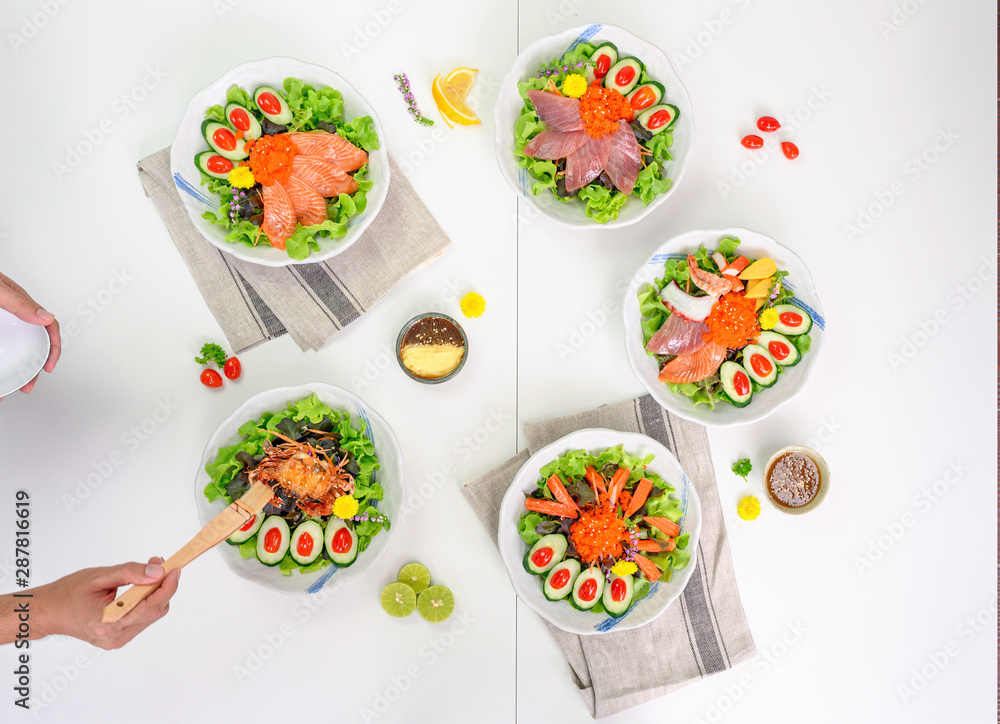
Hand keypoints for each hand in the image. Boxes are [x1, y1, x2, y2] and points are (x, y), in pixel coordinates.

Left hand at [0, 272, 60, 394]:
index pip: (47, 327)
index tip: (48, 365)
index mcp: (20, 304)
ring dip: (13, 370)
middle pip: (31, 344)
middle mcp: (11, 315)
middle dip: (32, 367)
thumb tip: (46, 318)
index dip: (53, 348)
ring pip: (11, 349)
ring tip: (7, 387)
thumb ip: (19, 302)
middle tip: (27, 384)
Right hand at [36, 557, 179, 648]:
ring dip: (155, 594)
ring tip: (148, 574)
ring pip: (151, 616)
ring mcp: (117, 641)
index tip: (175, 569)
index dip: (167, 587)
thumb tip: (157, 572)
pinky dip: (146, 602)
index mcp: (107, 623)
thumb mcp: (99, 576)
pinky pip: (142, 619)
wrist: (49, 611)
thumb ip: (130, 573)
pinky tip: (140, 588)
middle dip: (163, 587)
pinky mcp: (118, 639)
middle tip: (160, 565)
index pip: (150, 607)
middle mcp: (114, 637)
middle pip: (154, 612)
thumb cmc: (69, 593)